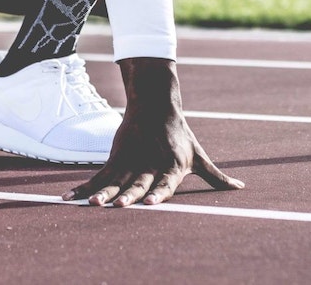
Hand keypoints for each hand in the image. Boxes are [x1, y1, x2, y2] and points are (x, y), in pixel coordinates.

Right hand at [62, 57, 242, 206]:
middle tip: (119, 206)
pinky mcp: (116, 157)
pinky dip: (84, 188)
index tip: (150, 203)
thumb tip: (241, 188)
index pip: (166, 182)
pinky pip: (99, 176)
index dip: (159, 193)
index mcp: (173, 166)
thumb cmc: (180, 135)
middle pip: (139, 182)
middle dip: (128, 195)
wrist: (155, 104)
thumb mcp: (199, 156)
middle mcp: (151, 164)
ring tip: (91, 204)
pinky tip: (70, 199)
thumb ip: (216, 177)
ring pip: (116, 180)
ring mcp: (131, 161)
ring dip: (102, 193)